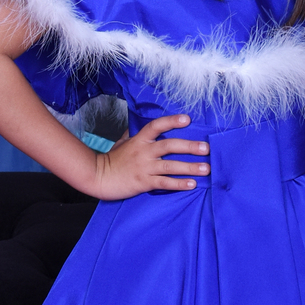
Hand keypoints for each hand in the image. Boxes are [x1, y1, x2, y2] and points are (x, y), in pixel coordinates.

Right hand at [89, 114, 209, 199]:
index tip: (188, 119)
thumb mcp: (122, 142)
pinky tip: (192, 184)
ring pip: (171, 166)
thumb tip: (141, 126)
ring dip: (190, 167)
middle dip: (190, 147)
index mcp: (139, 140)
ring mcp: (144, 167)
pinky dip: (179, 184)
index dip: (172, 121)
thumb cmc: (112, 160)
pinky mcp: (143, 182)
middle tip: (206, 148)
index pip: (157, 126)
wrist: (99, 177)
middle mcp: (144, 152)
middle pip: (170, 145)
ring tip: (206, 169)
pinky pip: (164, 183)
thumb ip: (134, 134)